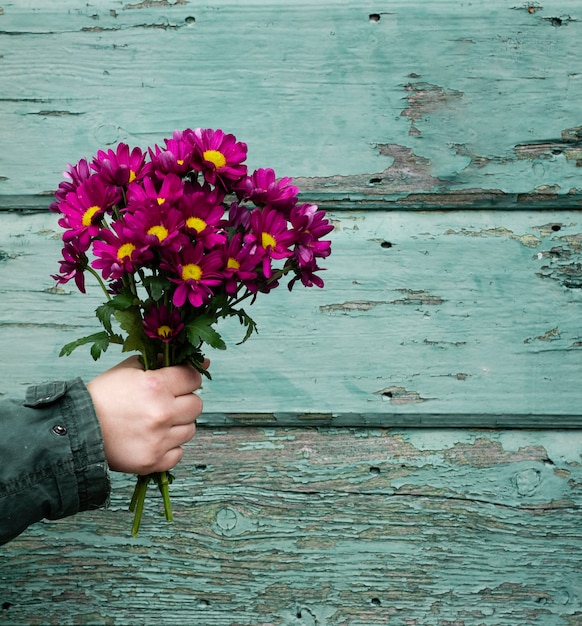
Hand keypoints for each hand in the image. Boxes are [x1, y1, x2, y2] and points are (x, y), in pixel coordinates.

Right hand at [87, 356, 203, 474]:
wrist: (75, 430)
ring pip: (190, 429)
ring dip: (177, 425)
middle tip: (165, 403)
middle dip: (183, 401)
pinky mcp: (152, 461)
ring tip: (155, 422)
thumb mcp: (129, 368)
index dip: (186, 378)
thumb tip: (203, 361)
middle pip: (196, 405)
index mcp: (155, 386)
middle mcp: (161, 413)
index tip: (177, 382)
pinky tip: (153, 439)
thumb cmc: (103, 396)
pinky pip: (178, 453)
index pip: (193, 378)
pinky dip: (169, 448)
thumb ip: (164, 361)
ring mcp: (158, 440)